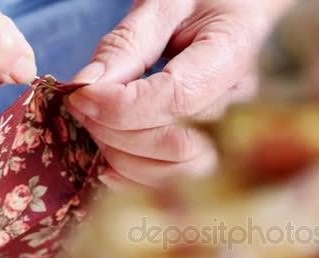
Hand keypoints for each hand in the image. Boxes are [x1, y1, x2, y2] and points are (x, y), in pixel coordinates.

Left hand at [67, 0, 293, 188]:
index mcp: (231, 52)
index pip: (178, 97)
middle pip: (178, 143)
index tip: (80, 95)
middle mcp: (238, 101)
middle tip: (81, 108)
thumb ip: (126, 44)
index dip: (122, 106)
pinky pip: (179, 179)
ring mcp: (231, 127)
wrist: (237, 13)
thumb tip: (86, 88)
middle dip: (116, 132)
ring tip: (96, 127)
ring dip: (125, 157)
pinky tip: (110, 162)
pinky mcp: (215, 144)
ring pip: (180, 170)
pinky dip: (138, 178)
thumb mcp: (162, 4)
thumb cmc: (202, 1)